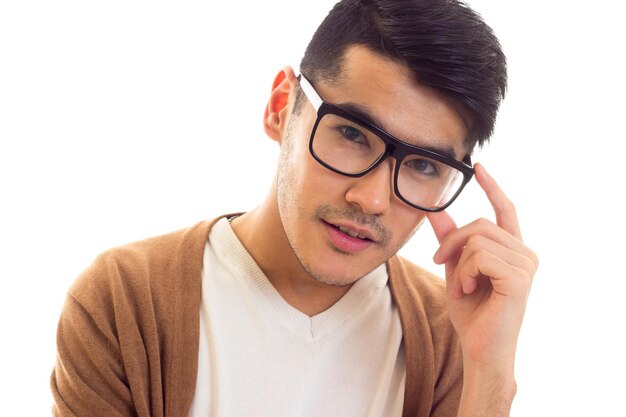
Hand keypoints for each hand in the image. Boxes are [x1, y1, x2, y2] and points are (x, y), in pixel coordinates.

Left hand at [427, 163, 537, 369]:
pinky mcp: (520, 277)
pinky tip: (470, 290)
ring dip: (459, 264)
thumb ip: (450, 240)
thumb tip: (435, 211)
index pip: (505, 210)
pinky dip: (465, 273)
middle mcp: (525, 253)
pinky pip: (479, 256)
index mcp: (512, 250)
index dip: (491, 186)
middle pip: (480, 223)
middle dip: (453, 242)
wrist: (481, 349)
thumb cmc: (472, 313)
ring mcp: (526, 264)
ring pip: (477, 240)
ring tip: (463, 286)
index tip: (476, 166)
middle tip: (440, 263)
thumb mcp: (455, 269)